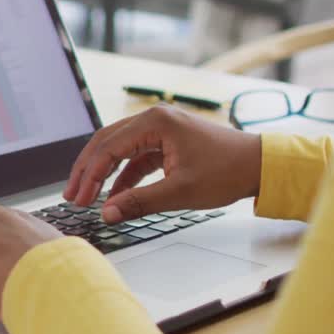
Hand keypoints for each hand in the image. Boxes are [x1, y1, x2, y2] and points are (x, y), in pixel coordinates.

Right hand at [63, 104, 261, 223]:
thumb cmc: (228, 171)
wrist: (260, 166)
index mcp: (156, 122)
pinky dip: (124, 175)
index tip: (78, 198)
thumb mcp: (180, 192)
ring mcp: (161, 129)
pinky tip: (115, 195)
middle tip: (73, 195)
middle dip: (88, 171)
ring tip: (87, 196)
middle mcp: (155, 119)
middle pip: (107, 143)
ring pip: (119, 149)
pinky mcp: (167, 142)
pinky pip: (136, 157)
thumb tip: (107, 213)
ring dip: (103, 173)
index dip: (90, 175)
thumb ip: (139, 202)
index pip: (108, 147)